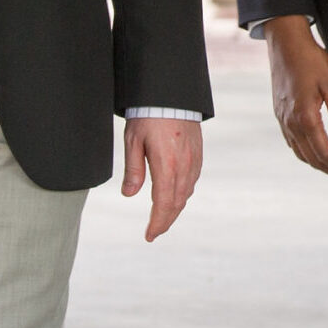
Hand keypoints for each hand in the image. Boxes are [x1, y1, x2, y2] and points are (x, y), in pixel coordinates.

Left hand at [121, 118, 202, 240]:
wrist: (170, 92)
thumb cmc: (148, 114)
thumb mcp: (133, 141)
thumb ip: (133, 170)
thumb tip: (129, 195)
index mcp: (167, 165)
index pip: (164, 204)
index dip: (157, 223)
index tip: (149, 235)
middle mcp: (184, 165)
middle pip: (177, 203)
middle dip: (166, 220)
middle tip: (155, 231)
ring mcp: (194, 158)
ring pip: (187, 192)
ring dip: (175, 208)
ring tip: (163, 216)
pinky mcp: (198, 152)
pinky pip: (192, 179)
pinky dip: (184, 192)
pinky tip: (176, 194)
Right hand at [265, 16, 327, 184]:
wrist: (285, 43)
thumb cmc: (312, 60)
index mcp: (305, 117)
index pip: (324, 153)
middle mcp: (291, 123)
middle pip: (311, 158)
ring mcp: (282, 120)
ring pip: (300, 152)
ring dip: (317, 164)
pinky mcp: (279, 114)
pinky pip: (292, 142)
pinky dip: (305, 152)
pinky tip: (314, 152)